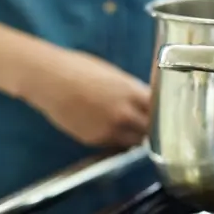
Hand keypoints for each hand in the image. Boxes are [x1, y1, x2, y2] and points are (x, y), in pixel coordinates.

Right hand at [21, 49, 150, 147]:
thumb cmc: (79, 68)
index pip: (159, 109)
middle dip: (152, 128)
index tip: (165, 113)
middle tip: (152, 125)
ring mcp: (109, 129)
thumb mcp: (113, 74)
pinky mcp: (94, 140)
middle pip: (150, 129)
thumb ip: (131, 90)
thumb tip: (144, 100)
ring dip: (136, 136)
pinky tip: (112, 129)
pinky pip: (114, 144)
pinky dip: (117, 139)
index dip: (163, 112)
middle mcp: (124, 114)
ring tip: (133, 129)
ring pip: (134, 141)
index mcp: (132, 93)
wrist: (49, 80)